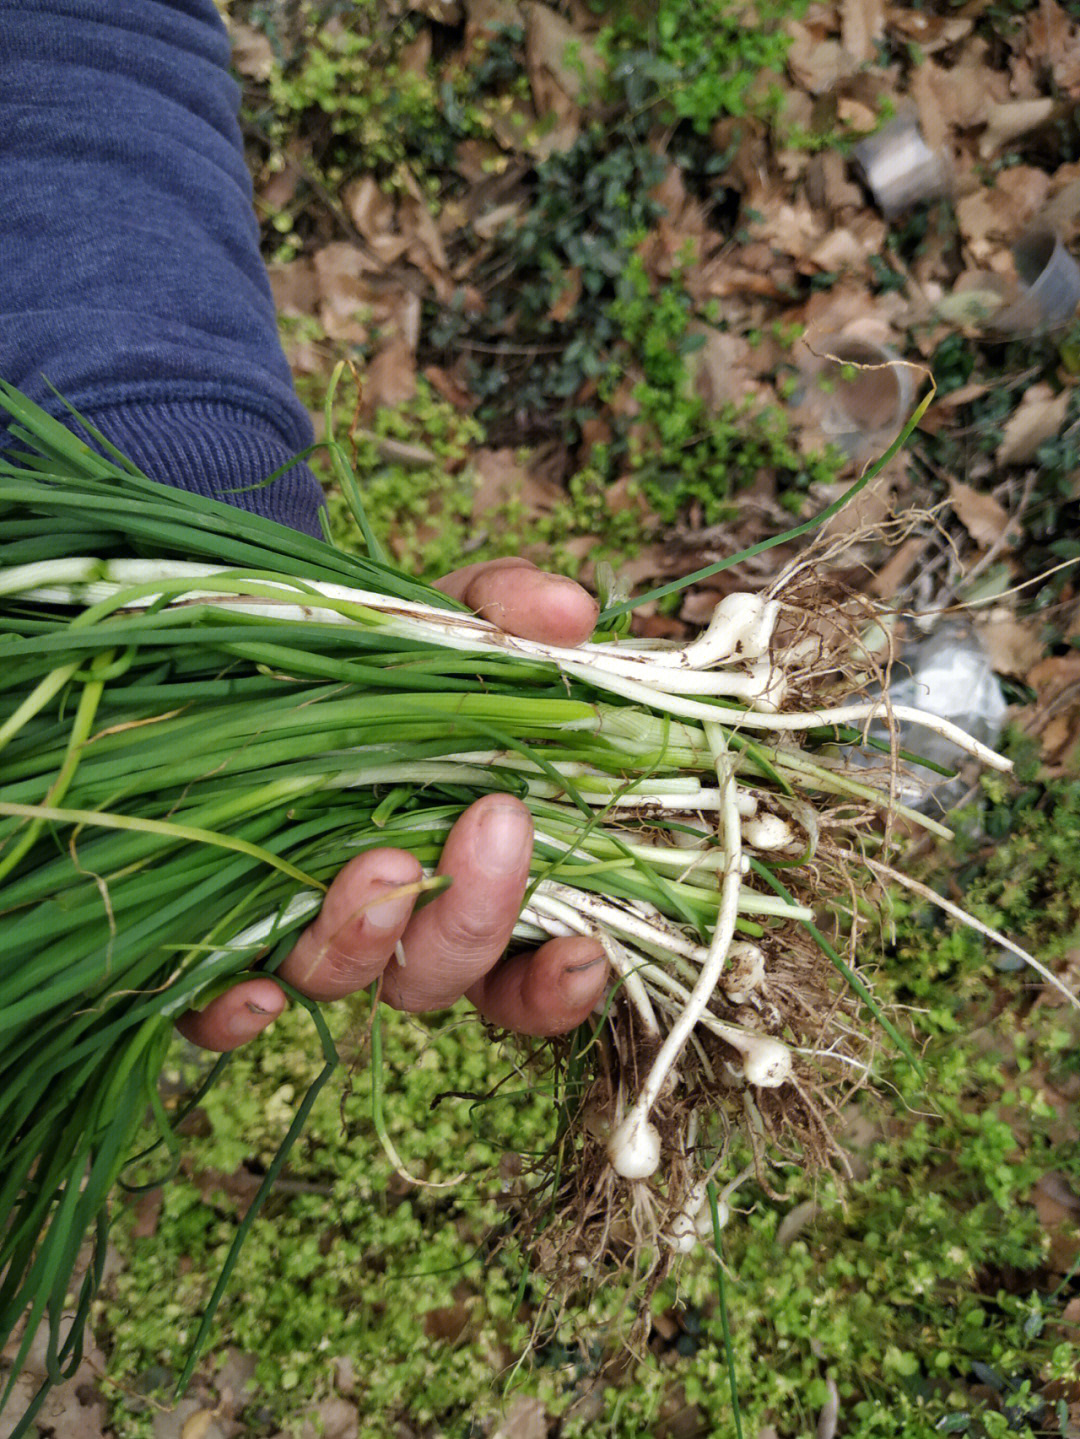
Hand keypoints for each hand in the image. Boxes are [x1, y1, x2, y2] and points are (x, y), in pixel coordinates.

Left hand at [178, 559, 607, 1051]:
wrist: (273, 647)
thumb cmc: (392, 654)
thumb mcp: (456, 619)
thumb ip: (513, 615)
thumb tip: (572, 612)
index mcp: (468, 881)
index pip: (522, 974)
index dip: (554, 987)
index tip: (581, 953)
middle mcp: (393, 928)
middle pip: (438, 977)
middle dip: (472, 916)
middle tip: (495, 822)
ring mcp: (306, 933)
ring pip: (342, 983)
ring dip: (367, 941)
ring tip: (382, 862)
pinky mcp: (217, 935)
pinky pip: (216, 1009)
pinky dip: (234, 1014)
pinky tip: (253, 992)